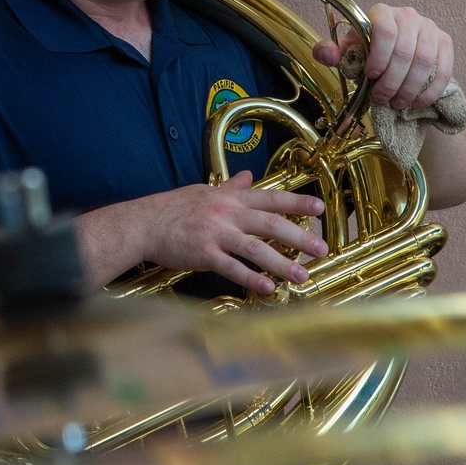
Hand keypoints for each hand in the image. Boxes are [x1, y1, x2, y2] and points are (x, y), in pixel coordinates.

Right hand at [78, 171, 326, 296]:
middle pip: (270, 223)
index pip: (269, 198)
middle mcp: (226, 213)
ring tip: (302, 275)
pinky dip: (251, 278)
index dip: (295, 202)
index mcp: (229, 198)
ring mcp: (215, 233)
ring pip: (256, 247)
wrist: (143, 223)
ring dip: (281, 262)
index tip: (319, 209)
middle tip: (322, 248)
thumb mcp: (204, 191)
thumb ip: (230, 187)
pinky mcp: (203, 254)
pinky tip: (267, 288)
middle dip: (299, 236)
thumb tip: (248, 176)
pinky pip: (232, 267)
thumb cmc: (172, 208)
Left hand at [313, 5, 454, 112]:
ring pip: (424, 62)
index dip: (379, 58)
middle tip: (382, 99)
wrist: (394, 50)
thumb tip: (326, 54)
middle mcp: (408, 16)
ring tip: (397, 103)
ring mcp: (429, 28)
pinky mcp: (445, 42)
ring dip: (410, 88)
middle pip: (404, 52)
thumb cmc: (368, 49)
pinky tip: (417, 103)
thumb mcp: (348, 50)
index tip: (371, 76)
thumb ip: (332, 52)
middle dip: (392, 81)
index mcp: (382, 13)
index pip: (385, 32)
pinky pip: (443, 69)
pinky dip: (430, 91)